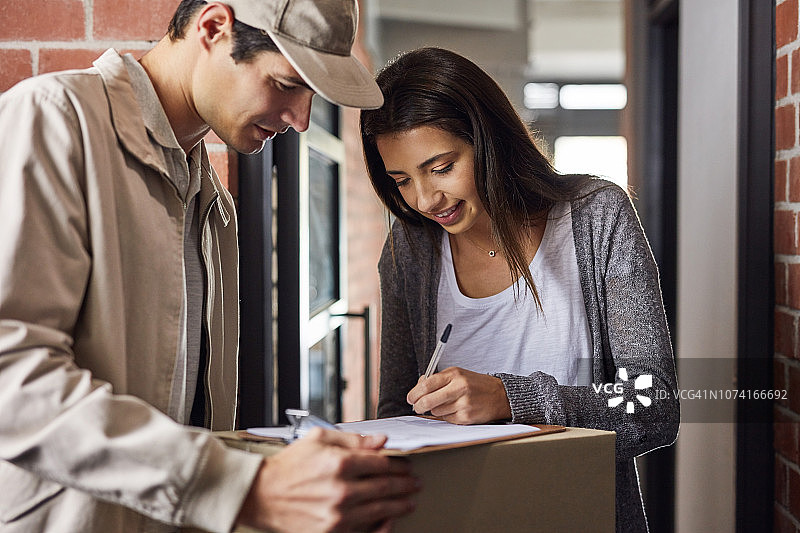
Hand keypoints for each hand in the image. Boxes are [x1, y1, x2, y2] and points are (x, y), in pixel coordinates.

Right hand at [236, 428, 419, 532]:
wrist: (260, 495)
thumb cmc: (287, 467)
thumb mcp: (318, 439)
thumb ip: (352, 439)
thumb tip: (380, 440)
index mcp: (340, 463)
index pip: (382, 463)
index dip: (399, 464)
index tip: (405, 465)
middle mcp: (342, 490)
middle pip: (386, 486)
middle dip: (405, 484)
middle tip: (414, 483)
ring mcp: (338, 514)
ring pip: (381, 509)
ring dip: (400, 505)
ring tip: (409, 501)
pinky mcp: (332, 532)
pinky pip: (365, 529)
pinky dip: (381, 525)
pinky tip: (389, 520)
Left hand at [406, 367, 511, 424]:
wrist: (499, 395)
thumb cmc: (475, 384)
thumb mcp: (457, 375)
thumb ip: (437, 380)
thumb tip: (418, 388)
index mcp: (454, 374)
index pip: (427, 384)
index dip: (414, 393)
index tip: (410, 398)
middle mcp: (459, 388)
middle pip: (428, 401)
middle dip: (419, 406)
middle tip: (418, 407)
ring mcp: (463, 403)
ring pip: (436, 411)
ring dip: (436, 410)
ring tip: (448, 404)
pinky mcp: (466, 417)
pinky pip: (447, 419)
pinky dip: (447, 416)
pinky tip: (457, 410)